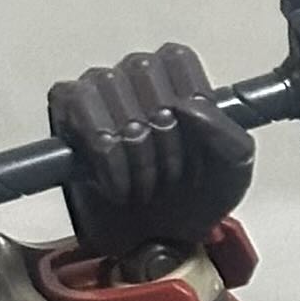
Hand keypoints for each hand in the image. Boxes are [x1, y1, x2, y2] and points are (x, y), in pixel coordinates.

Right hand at [48, 43, 253, 260]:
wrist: (160, 242)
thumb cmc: (193, 198)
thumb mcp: (233, 171)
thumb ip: (228, 136)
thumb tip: (188, 107)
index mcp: (175, 74)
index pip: (176, 59)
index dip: (189, 106)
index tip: (194, 146)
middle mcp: (133, 73)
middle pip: (143, 71)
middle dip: (163, 135)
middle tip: (170, 174)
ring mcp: (97, 88)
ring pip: (112, 90)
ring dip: (136, 153)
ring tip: (144, 183)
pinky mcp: (66, 107)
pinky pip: (80, 111)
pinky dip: (106, 158)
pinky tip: (118, 185)